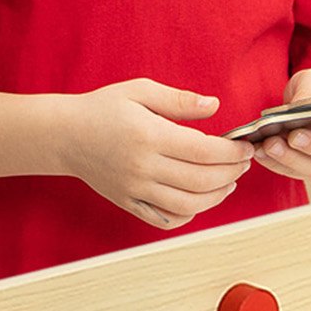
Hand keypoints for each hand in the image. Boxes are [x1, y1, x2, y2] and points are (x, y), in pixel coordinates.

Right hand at [62, 78, 253, 230]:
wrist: (64, 135)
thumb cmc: (103, 108)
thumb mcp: (140, 91)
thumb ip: (179, 100)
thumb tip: (215, 105)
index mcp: (149, 136)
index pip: (203, 150)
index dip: (231, 152)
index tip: (245, 148)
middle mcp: (142, 167)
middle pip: (200, 180)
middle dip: (231, 173)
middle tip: (244, 164)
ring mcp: (135, 189)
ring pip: (187, 205)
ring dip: (216, 197)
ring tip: (229, 183)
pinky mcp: (128, 203)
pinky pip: (165, 219)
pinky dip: (189, 215)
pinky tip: (200, 200)